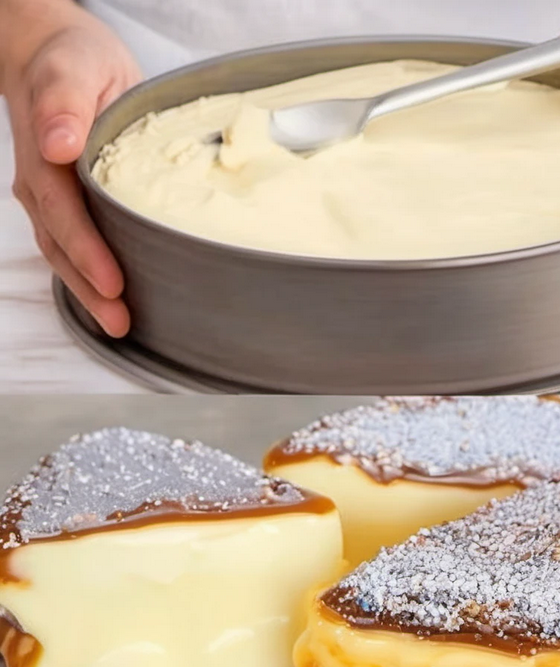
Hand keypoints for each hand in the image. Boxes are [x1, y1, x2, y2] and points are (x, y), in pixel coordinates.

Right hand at [2, 1, 140, 336]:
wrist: (57, 54)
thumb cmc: (73, 60)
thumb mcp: (74, 68)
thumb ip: (64, 102)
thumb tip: (58, 144)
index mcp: (47, 160)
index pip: (65, 217)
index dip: (87, 253)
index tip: (113, 283)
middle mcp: (44, 186)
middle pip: (62, 248)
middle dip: (90, 290)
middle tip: (121, 322)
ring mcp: (54, 197)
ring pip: (67, 254)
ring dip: (90, 292)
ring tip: (121, 324)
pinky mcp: (72, 202)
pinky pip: (78, 244)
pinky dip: (93, 274)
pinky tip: (118, 295)